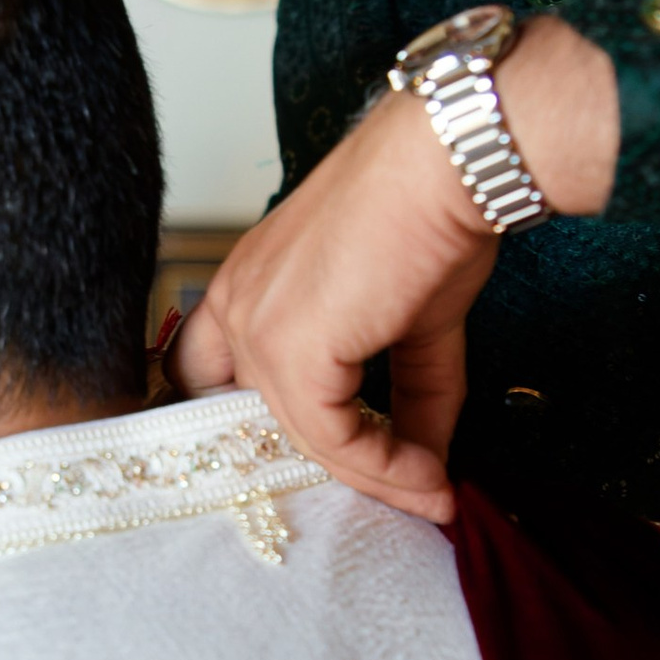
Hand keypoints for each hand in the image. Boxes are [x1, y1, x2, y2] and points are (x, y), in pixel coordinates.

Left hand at [170, 20, 618, 519]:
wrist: (447, 165)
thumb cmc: (430, 215)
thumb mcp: (414, 325)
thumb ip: (410, 396)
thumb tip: (432, 465)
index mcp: (248, 286)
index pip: (212, 382)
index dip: (254, 434)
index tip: (325, 472)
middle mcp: (236, 305)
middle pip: (248, 421)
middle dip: (310, 466)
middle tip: (388, 493)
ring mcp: (256, 326)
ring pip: (299, 438)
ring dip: (373, 477)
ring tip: (430, 494)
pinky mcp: (291, 348)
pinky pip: (331, 438)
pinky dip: (384, 466)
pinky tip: (430, 476)